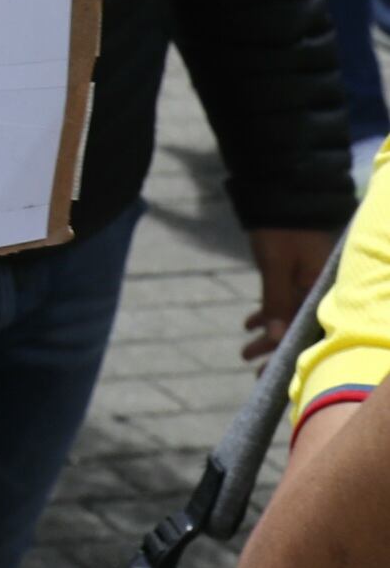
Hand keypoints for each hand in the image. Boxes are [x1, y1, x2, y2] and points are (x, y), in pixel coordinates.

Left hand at [247, 227, 334, 361]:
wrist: (282, 194)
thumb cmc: (281, 230)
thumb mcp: (276, 266)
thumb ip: (277, 300)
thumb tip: (276, 338)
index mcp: (322, 290)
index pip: (307, 331)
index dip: (285, 354)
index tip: (266, 373)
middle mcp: (320, 290)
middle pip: (300, 328)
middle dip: (276, 351)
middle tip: (253, 369)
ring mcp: (309, 282)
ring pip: (290, 317)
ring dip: (269, 334)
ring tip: (245, 351)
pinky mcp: (298, 274)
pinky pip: (285, 300)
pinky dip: (268, 312)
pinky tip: (249, 323)